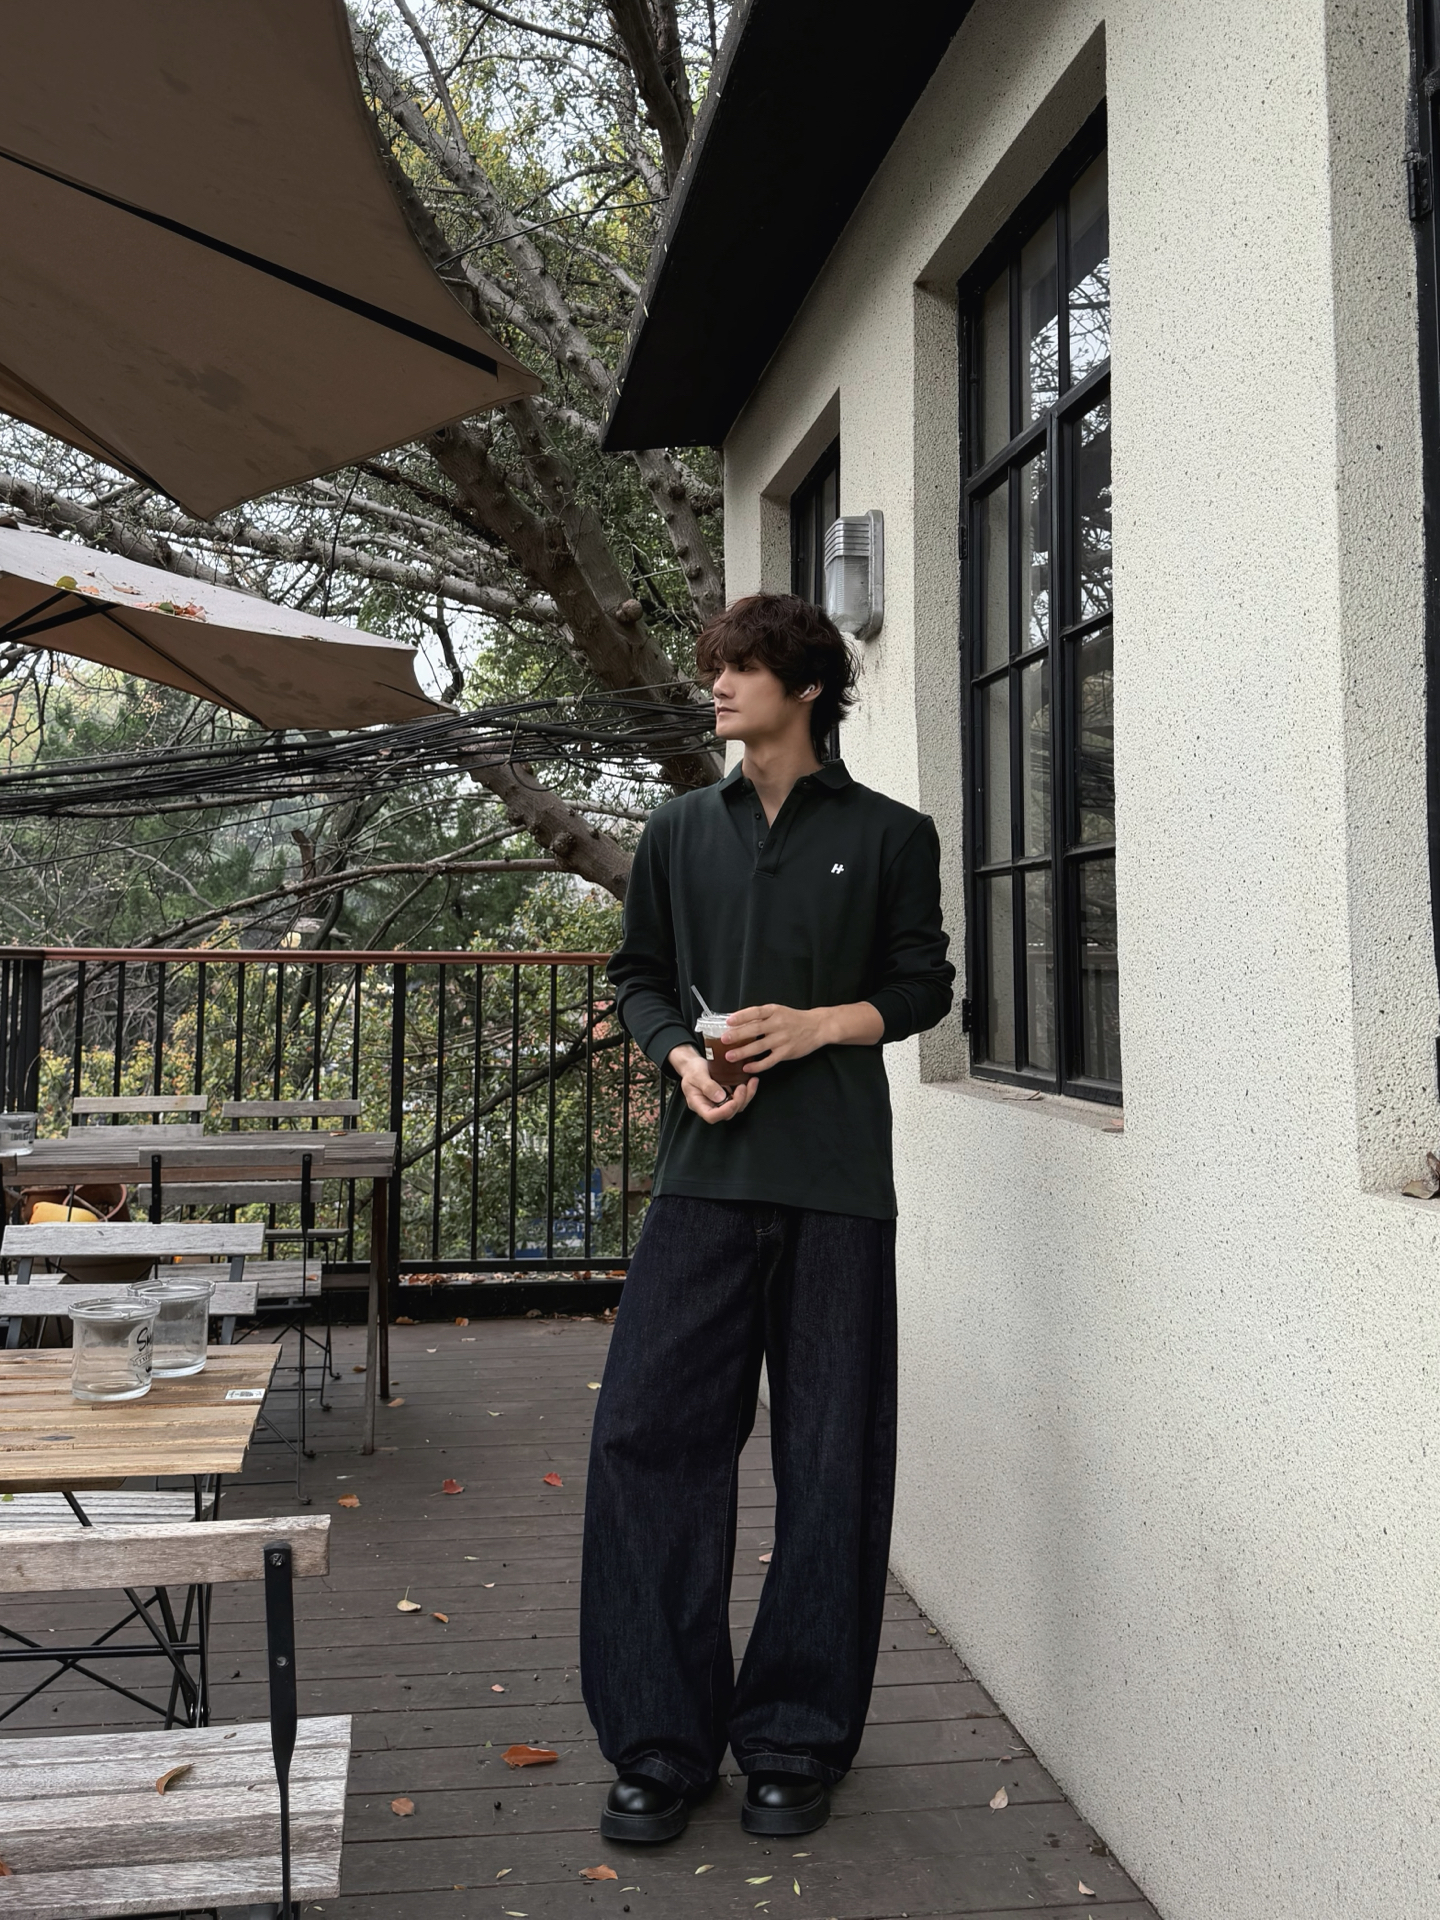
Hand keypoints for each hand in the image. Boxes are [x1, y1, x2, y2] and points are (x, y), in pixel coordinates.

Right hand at [667, 1045, 759, 1122]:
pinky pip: (740, 1099)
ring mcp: (720, 1103)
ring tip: (751, 1082)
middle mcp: (710, 1107)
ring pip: (736, 1107)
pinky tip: (751, 1081)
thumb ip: (707, 1086)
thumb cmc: (692, 1070)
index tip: (733, 1101)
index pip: (711, 1116)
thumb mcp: (697, 1075)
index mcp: (698, 1104)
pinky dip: (748, 1091)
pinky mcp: (727, 1097)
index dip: (724, 1112)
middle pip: (727, 1114)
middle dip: (738, 1102)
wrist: (694, 1065)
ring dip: (746, 1097)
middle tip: (742, 1086)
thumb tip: (720, 1097)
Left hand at [721, 1000, 883, 1072]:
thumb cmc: (793, 1019)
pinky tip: (747, 1067)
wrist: (817, 1027)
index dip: (741, 1016)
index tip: (729, 1021)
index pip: (755, 1012)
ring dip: (743, 1052)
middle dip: (738, 1035)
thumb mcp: (778, 1011)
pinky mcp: (786, 1052)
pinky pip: (769, 1060)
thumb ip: (761, 1016)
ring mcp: (782, 1039)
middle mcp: (778, 1024)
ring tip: (729, 1056)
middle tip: (724, 1039)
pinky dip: (757, 1065)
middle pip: (755, 1029)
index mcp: (774, 1011)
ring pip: (759, 1046)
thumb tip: (737, 1022)